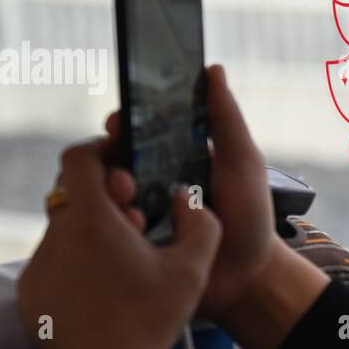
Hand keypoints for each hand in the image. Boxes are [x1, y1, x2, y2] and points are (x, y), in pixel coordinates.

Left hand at [17, 138, 221, 348]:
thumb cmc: (149, 320)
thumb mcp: (192, 267)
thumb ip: (199, 220)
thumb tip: (186, 198)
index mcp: (88, 219)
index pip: (79, 158)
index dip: (101, 150)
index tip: (123, 160)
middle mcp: (54, 237)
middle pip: (72, 196)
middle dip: (105, 200)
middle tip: (137, 221)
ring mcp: (37, 269)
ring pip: (65, 234)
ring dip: (93, 236)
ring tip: (127, 266)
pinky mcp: (30, 298)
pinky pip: (54, 266)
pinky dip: (78, 267)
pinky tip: (107, 294)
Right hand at [102, 65, 329, 348]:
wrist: (249, 278)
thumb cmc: (251, 217)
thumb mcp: (243, 164)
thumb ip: (226, 120)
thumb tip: (212, 69)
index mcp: (169, 158)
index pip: (132, 132)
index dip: (121, 125)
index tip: (119, 123)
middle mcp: (146, 184)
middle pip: (107, 162)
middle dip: (108, 164)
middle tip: (124, 177)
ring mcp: (134, 218)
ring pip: (98, 196)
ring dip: (107, 196)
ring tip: (130, 205)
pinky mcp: (128, 251)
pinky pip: (101, 234)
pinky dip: (106, 228)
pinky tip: (130, 232)